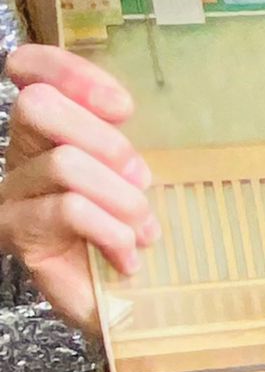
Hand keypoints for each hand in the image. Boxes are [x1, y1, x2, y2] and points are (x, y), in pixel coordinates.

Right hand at [0, 44, 156, 328]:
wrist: (124, 301)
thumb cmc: (135, 230)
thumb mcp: (139, 174)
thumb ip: (132, 137)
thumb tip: (141, 107)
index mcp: (50, 128)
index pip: (29, 70)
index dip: (68, 71)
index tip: (124, 106)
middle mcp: (22, 154)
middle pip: (38, 107)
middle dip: (104, 139)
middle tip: (142, 179)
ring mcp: (13, 192)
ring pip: (64, 163)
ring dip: (120, 198)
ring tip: (143, 230)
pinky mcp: (17, 232)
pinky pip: (69, 209)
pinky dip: (111, 231)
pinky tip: (128, 256)